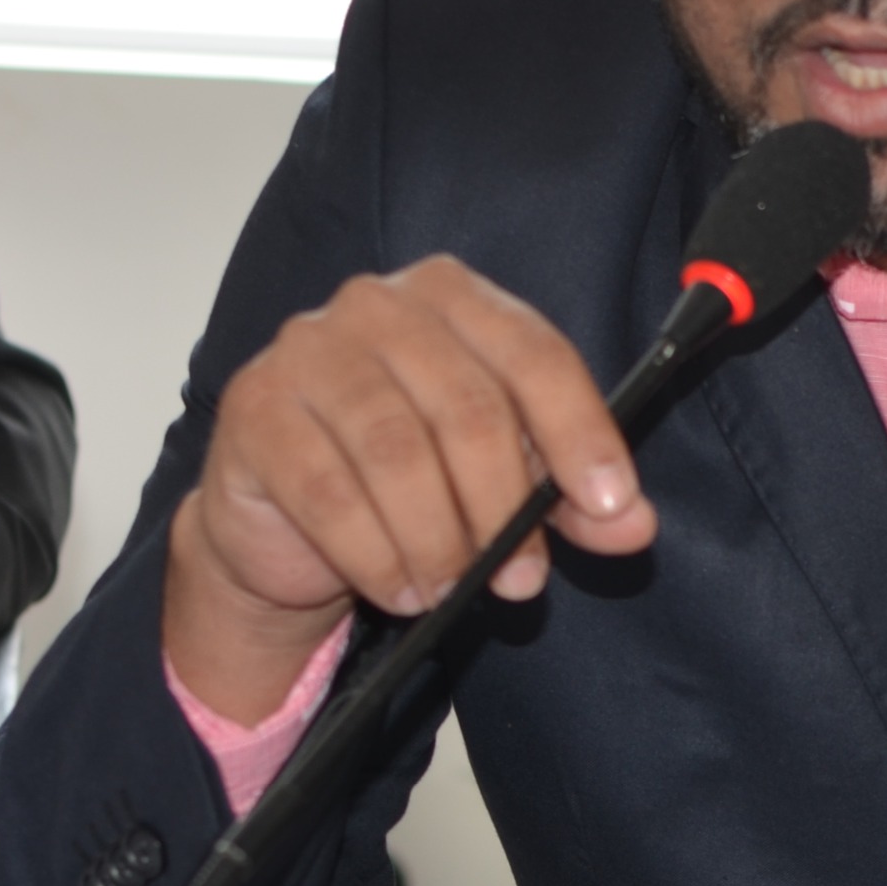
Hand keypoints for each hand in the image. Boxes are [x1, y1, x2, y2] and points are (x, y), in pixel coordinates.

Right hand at [164, 256, 655, 719]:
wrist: (285, 524)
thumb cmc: (406, 481)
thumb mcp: (501, 482)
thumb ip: (568, 497)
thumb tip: (632, 526)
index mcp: (452, 296)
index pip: (534, 355)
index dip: (581, 433)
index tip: (610, 506)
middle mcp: (376, 305)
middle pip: (467, 408)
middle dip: (504, 508)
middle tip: (523, 580)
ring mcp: (307, 349)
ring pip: (397, 452)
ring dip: (438, 539)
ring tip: (451, 589)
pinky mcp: (254, 408)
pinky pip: (328, 491)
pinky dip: (375, 554)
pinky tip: (399, 588)